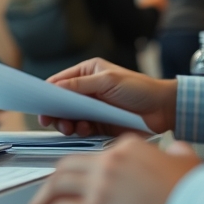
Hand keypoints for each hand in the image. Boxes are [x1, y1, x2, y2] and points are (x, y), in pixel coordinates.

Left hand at [20, 136, 200, 203]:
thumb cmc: (195, 192)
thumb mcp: (186, 161)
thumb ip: (176, 154)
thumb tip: (178, 151)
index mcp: (126, 148)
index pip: (90, 158)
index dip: (77, 175)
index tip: (71, 189)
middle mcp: (109, 161)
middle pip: (64, 169)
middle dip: (49, 187)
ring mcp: (101, 184)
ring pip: (54, 188)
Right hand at [39, 58, 176, 135]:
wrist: (163, 110)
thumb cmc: (139, 89)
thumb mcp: (108, 81)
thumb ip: (81, 85)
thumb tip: (56, 87)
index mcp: (88, 73)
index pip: (61, 81)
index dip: (48, 92)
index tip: (40, 102)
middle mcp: (88, 90)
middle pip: (62, 101)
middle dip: (55, 111)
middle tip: (50, 120)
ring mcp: (93, 108)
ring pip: (70, 117)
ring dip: (67, 123)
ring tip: (70, 126)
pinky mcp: (100, 124)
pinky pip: (82, 129)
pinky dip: (80, 131)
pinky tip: (85, 129)